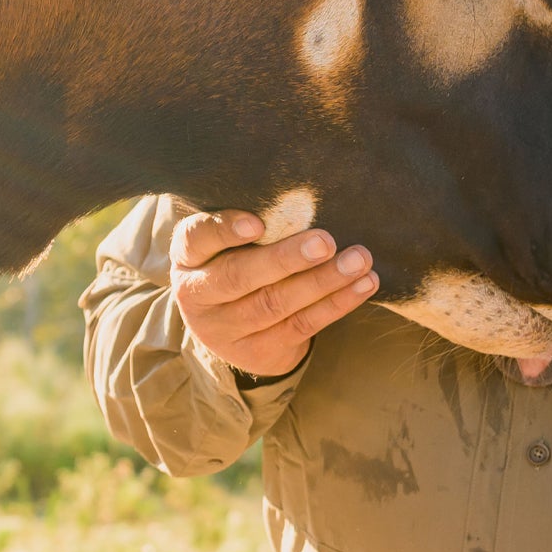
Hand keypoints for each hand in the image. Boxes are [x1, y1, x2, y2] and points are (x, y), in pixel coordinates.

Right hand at [172, 209, 377, 377]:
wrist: (232, 327)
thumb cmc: (237, 261)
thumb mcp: (229, 241)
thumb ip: (252, 222)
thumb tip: (305, 198)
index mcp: (188, 257)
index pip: (198, 239)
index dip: (225, 230)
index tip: (257, 223)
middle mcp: (198, 295)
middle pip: (240, 277)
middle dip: (286, 259)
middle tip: (326, 241)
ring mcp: (225, 331)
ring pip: (276, 305)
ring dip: (323, 282)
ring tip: (358, 260)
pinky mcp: (257, 352)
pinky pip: (301, 326)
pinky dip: (336, 304)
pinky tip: (363, 284)